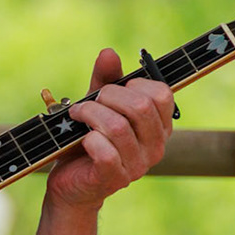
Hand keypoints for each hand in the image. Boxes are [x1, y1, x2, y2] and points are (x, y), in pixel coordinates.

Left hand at [44, 48, 172, 212]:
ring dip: (90, 114)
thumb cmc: (88, 140)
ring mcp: (138, 166)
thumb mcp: (98, 105)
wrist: (72, 182)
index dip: (134, 83)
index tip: (113, 89)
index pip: (162, 94)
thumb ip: (106, 80)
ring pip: (118, 126)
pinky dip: (88, 139)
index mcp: (159, 126)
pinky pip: (106, 152)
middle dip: (107, 96)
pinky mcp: (115, 179)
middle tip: (89, 102)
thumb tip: (108, 53)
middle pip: (139, 106)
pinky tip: (82, 139)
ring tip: (78, 115)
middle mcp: (155, 147)